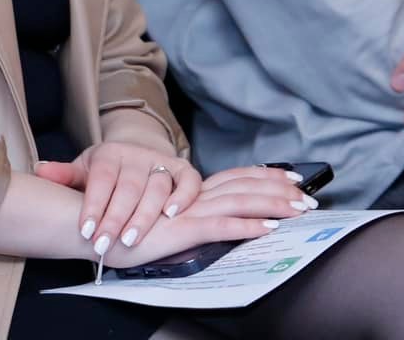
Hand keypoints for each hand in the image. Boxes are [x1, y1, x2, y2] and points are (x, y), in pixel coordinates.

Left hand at [35, 141, 199, 259]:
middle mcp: (136, 155)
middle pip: (129, 187)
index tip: (86, 231)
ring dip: (145, 215)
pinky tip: (172, 216)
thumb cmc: (106, 172)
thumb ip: (64, 175)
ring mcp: (160, 161)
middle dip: (116, 219)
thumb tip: (40, 171)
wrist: (135, 154)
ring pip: (157, 188)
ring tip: (131, 240)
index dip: (94, 205)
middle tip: (105, 245)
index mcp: (109, 154)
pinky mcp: (182, 169)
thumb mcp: (84, 171)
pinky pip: (188, 180)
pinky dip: (184, 196)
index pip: (102, 179)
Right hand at [104, 167, 316, 267]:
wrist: (94, 221)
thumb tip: (206, 212)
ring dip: (274, 206)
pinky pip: (221, 227)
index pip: (236, 176)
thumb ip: (182, 210)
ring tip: (300, 211)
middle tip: (309, 196)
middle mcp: (194, 195)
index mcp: (191, 189)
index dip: (265, 174)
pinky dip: (248, 227)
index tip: (292, 176)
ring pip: (241, 203)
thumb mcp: (158, 215)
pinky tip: (269, 228)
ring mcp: (190, 211)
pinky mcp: (183, 228)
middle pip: (245, 186)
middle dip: (280, 191)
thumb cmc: (121, 220)